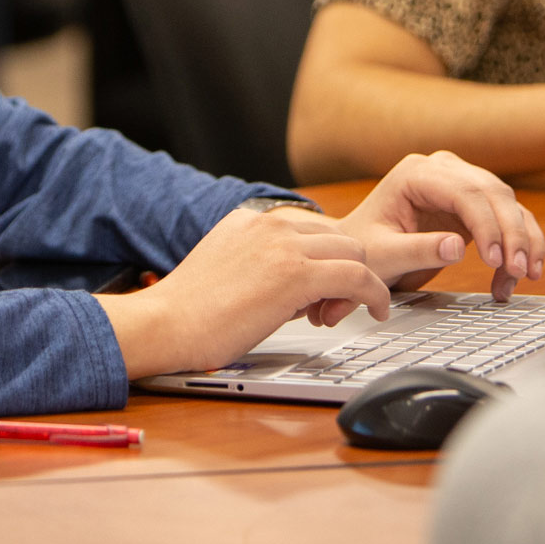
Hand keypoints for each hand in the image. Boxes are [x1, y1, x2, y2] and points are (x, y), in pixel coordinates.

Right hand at [94, 205, 392, 379]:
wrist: (166, 323)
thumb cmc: (189, 313)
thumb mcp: (228, 270)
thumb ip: (263, 267)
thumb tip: (298, 290)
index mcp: (252, 220)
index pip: (312, 229)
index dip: (328, 258)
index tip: (336, 283)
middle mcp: (270, 224)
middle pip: (339, 236)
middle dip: (351, 266)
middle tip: (352, 299)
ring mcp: (284, 246)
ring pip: (354, 251)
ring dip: (367, 279)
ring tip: (372, 305)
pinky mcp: (296, 274)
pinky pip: (356, 276)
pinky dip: (375, 293)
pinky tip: (378, 310)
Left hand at [338, 151, 544, 304]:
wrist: (360, 251)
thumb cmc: (364, 250)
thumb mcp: (382, 255)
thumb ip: (418, 250)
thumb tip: (457, 248)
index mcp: (416, 173)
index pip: (464, 192)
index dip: (486, 225)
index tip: (495, 260)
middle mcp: (443, 170)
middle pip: (493, 193)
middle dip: (512, 234)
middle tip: (519, 271)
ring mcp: (460, 184)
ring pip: (508, 204)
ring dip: (523, 240)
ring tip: (524, 276)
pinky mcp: (472, 204)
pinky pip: (507, 219)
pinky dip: (519, 244)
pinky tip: (520, 273)